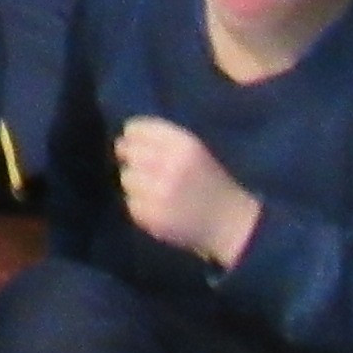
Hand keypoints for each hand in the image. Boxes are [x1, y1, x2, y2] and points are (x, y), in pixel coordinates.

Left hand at [115, 116, 260, 267]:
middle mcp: (170, 165)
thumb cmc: (209, 182)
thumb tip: (123, 140)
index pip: (136, 129)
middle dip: (132, 160)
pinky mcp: (153, 217)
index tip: (136, 145)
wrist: (229, 223)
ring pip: (126, 178)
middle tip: (145, 171)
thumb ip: (161, 140)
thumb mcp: (193, 150)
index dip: (132, 137)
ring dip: (135, 184)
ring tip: (154, 192)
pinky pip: (131, 204)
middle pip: (127, 152)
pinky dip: (140, 206)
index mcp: (183, 144)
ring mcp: (160, 193)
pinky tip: (158, 208)